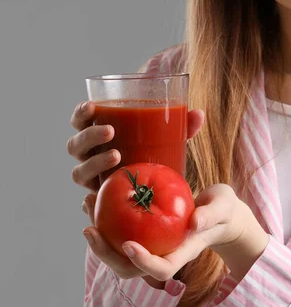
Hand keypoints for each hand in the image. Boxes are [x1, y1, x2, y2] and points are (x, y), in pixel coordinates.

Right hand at [66, 101, 203, 190]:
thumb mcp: (171, 140)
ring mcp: (94, 179)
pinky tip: (100, 194)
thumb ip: (183, 126)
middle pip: (75, 145)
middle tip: (111, 131)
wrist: (162, 194)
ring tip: (117, 156)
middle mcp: (90, 157)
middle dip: (89, 135)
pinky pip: (90, 200)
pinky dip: (92, 197)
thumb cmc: (160, 157)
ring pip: (79, 172)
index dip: (80, 114)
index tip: (92, 106)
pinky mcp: (101, 199)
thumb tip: (198, 114)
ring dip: (95, 161)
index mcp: (100, 137)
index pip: (80, 122)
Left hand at [82, 184, 267, 283]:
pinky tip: (93, 198)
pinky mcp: (142, 234)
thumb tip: (195, 222)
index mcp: (183, 253)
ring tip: (86, 204)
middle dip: (106, 255)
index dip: (143, 263)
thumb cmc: (222, 208)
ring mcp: (151, 246)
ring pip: (118, 254)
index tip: (127, 244)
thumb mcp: (222, 205)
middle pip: (130, 269)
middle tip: (90, 229)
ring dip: (98, 237)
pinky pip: (117, 233)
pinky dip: (103, 219)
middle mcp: (163, 254)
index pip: (162, 269)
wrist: (217, 212)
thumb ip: (211, 213)